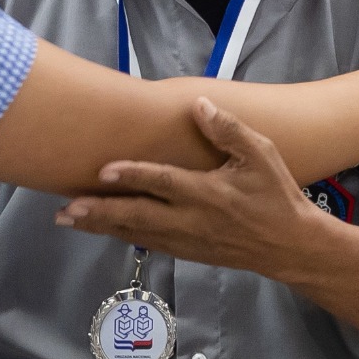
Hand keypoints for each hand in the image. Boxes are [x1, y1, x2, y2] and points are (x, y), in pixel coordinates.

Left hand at [55, 98, 328, 278]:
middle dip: (99, 212)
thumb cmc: (276, 195)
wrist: (291, 247)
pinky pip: (147, 243)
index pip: (162, 182)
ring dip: (101, 226)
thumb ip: (229, 131)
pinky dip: (121, 235)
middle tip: (66, 209)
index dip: (132, 175)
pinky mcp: (188, 252)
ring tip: (67, 219)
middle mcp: (191, 219)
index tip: (102, 171)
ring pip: (135, 233)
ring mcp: (187, 240)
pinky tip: (101, 229)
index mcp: (207, 193)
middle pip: (137, 215)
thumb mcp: (261, 155)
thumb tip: (198, 106)